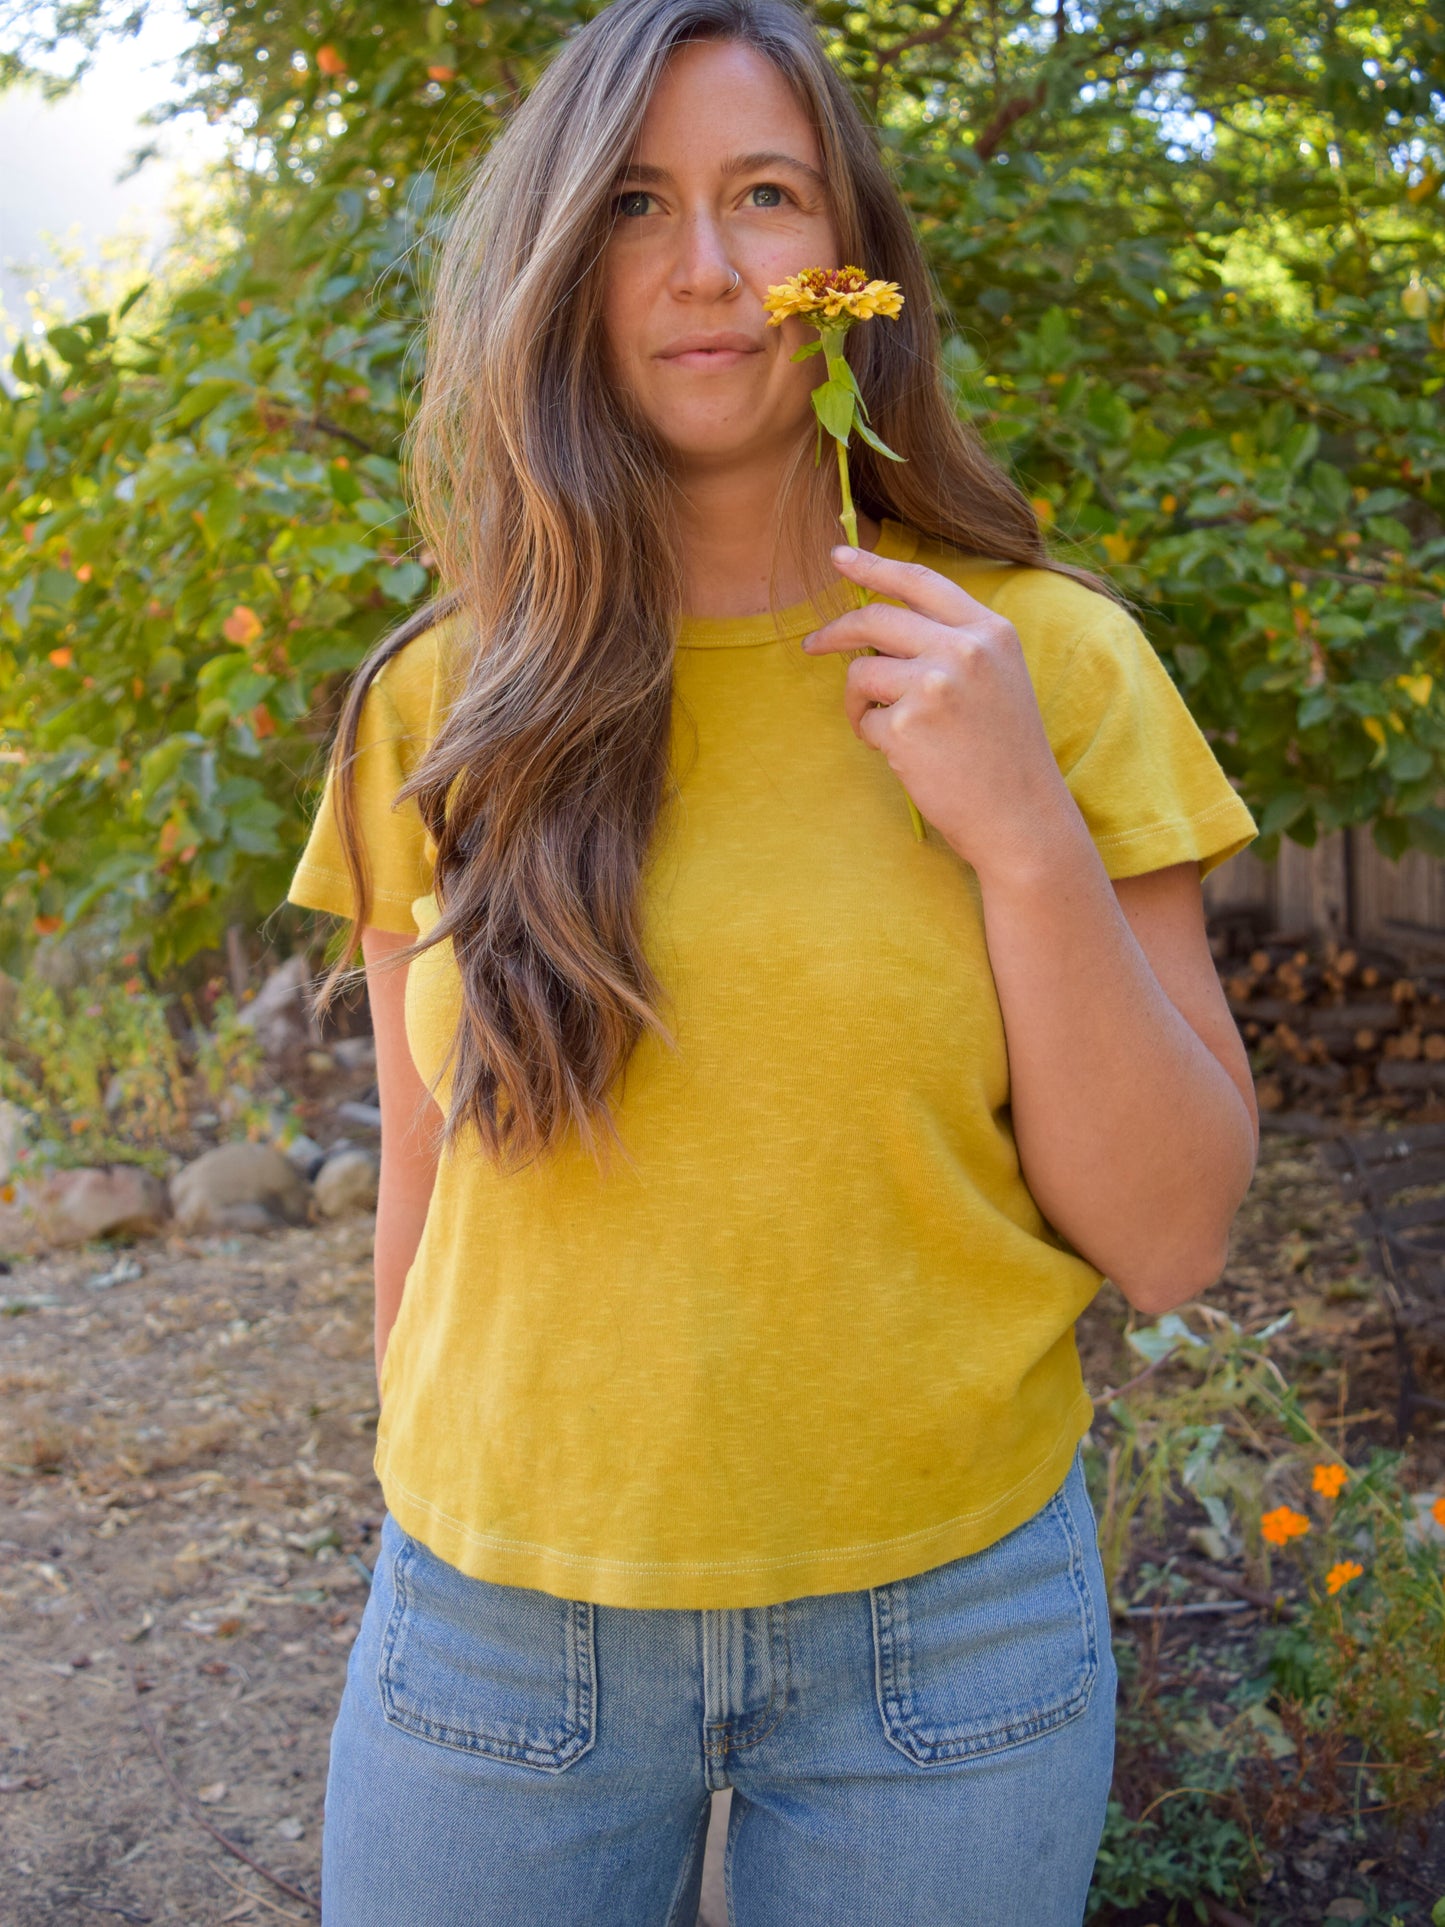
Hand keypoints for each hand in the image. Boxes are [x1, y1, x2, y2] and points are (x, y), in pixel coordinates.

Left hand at [802, 544, 1081, 882]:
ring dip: (860, 702)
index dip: (873, 565)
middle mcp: (965, 649)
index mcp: (991, 631)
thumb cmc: (1004, 755)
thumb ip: (951, 644)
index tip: (838, 557)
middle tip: (813, 644)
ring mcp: (935, 685)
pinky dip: (871, 737)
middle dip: (836, 631)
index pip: (920, 582)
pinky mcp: (908, 725)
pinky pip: (865, 719)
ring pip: (861, 673)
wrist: (1023, 818)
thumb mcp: (997, 680)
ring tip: (888, 731)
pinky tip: (905, 757)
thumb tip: (878, 625)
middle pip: (875, 618)